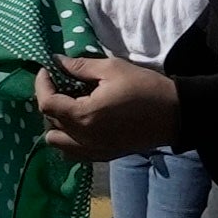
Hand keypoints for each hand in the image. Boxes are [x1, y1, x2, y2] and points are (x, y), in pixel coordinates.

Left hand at [33, 54, 185, 160]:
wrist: (176, 114)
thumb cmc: (145, 87)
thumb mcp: (112, 68)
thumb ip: (80, 66)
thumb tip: (56, 61)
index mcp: (84, 115)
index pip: (46, 103)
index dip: (42, 84)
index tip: (47, 70)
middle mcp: (84, 138)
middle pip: (50, 123)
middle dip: (51, 102)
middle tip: (63, 85)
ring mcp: (94, 150)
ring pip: (58, 143)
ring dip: (57, 126)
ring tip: (71, 108)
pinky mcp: (104, 155)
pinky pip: (74, 153)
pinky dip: (70, 140)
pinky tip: (82, 125)